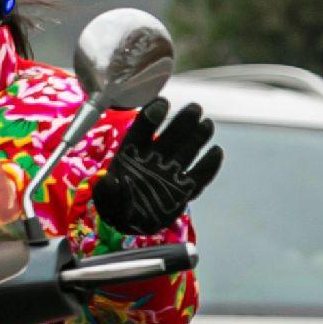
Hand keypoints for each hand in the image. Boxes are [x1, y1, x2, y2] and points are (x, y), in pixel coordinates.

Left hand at [92, 99, 223, 235]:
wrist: (127, 220)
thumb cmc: (114, 203)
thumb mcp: (106, 197)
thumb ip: (107, 189)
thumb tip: (110, 182)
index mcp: (132, 155)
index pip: (141, 133)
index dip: (151, 118)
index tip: (162, 103)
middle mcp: (153, 159)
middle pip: (170, 138)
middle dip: (182, 122)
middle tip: (195, 108)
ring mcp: (169, 173)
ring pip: (186, 152)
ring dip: (197, 137)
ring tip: (206, 123)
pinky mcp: (183, 189)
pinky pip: (198, 176)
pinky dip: (208, 166)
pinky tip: (216, 152)